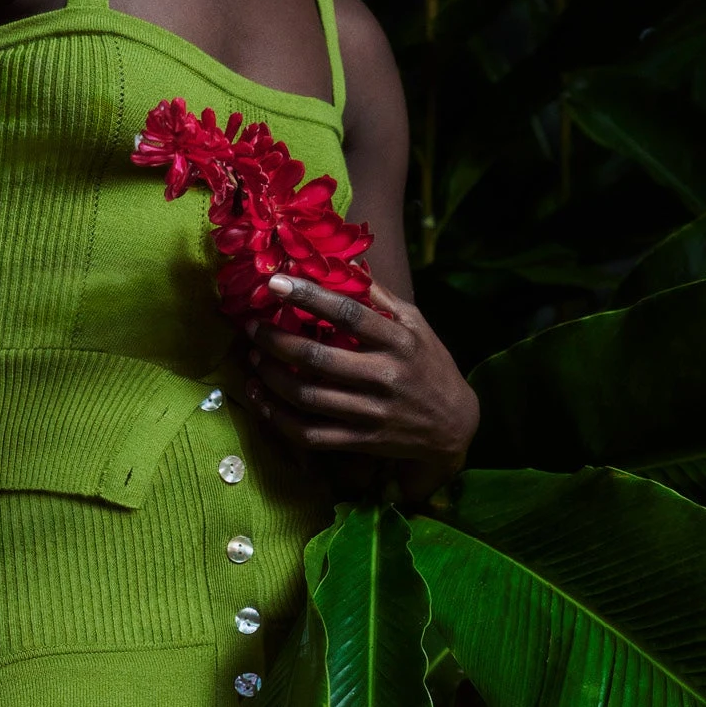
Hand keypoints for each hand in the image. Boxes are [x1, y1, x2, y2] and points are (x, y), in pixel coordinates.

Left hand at [244, 273, 479, 502]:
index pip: (348, 313)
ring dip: (271, 377)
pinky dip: (278, 418)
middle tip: (251, 327)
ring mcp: (372, 412)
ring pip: (308, 397)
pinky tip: (260, 399)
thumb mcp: (416, 325)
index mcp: (398, 342)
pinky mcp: (361, 441)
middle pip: (318, 358)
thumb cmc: (429, 365)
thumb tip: (345, 265)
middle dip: (276, 340)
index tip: (275, 283)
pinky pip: (310, 434)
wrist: (454, 425)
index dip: (308, 296)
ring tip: (252, 358)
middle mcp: (385, 377)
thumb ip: (380, 298)